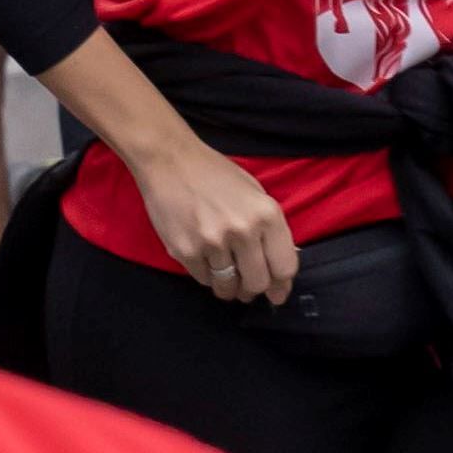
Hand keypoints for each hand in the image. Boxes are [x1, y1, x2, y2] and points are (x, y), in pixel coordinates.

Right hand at [117, 130, 300, 305]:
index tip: (276, 293)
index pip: (284, 268)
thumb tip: (278, 269)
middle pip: (257, 283)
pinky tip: (205, 261)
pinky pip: (203, 279)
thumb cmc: (215, 174)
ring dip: (229, 288)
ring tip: (225, 278)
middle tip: (247, 287)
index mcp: (266, 215)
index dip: (281, 286)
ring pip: (228, 286)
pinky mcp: (185, 250)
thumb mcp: (255, 193)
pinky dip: (206, 275)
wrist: (168, 159)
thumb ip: (270, 230)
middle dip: (253, 290)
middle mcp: (243, 231)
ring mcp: (213, 243)